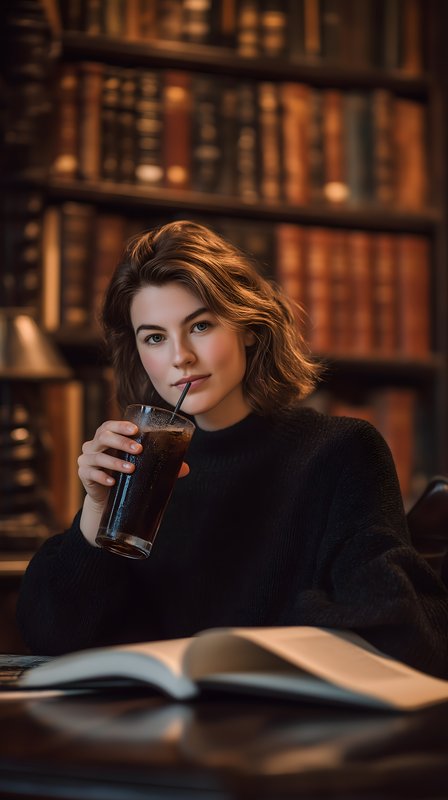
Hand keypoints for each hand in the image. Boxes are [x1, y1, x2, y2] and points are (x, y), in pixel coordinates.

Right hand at [78, 420, 188, 545]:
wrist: (107, 496)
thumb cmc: (125, 474)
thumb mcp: (140, 466)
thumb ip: (160, 464)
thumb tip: (185, 468)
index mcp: (107, 437)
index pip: (110, 425)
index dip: (121, 425)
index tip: (136, 430)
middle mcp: (94, 445)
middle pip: (103, 436)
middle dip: (121, 442)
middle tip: (138, 449)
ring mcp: (86, 459)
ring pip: (97, 456)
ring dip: (114, 462)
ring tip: (131, 469)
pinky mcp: (84, 475)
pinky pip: (90, 473)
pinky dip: (102, 477)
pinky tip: (112, 481)